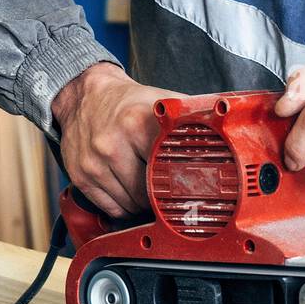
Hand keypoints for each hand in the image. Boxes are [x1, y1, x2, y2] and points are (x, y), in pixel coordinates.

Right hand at [51, 63, 176, 217]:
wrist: (85, 96)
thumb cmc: (127, 102)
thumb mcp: (159, 101)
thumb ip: (189, 117)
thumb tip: (224, 131)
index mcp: (135, 125)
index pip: (165, 170)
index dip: (180, 183)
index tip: (188, 188)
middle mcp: (111, 145)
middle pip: (147, 193)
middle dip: (160, 196)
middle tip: (167, 188)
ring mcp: (93, 163)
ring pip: (129, 205)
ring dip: (143, 204)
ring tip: (147, 187)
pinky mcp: (80, 176)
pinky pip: (110, 208)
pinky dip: (123, 207)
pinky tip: (129, 192)